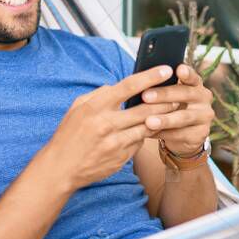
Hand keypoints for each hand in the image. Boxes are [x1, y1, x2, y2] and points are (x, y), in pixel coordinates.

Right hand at [48, 66, 178, 188]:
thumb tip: (116, 86)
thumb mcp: (77, 108)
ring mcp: (115, 143)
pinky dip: (145, 136)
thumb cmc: (69, 134)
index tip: (166, 69)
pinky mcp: (121, 158)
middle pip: (145, 109)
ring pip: (147, 127)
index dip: (150, 76)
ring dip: (161, 119)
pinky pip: (140, 143)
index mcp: (96, 107)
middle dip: (165, 101)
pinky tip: (151, 130)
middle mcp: (107, 124)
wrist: (61, 169)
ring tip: (172, 111)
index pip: (128, 86)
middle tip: (177, 94)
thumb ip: (99, 95)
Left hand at [140, 64, 214, 154]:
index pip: (192, 76)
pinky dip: (164, 134)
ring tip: (148, 122)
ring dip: (165, 119)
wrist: (180, 133)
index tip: (179, 69)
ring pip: (183, 117)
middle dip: (164, 95)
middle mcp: (204, 97)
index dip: (187, 73)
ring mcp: (205, 116)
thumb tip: (141, 80)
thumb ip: (161, 86)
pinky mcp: (201, 134)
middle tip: (145, 96)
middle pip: (186, 94)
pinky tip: (150, 133)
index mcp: (195, 83)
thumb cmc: (169, 107)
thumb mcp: (168, 95)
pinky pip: (181, 134)